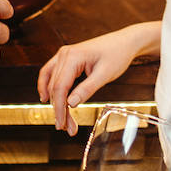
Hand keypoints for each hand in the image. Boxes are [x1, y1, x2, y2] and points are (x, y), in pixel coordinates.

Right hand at [38, 23, 157, 134]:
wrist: (124, 42)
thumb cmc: (117, 54)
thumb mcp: (105, 74)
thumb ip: (87, 89)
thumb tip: (70, 104)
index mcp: (73, 56)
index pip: (60, 87)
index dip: (59, 108)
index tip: (62, 124)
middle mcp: (65, 54)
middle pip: (55, 88)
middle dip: (59, 110)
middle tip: (68, 128)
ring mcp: (64, 55)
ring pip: (52, 83)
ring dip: (55, 102)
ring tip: (63, 119)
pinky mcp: (67, 58)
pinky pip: (51, 73)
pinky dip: (48, 86)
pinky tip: (46, 98)